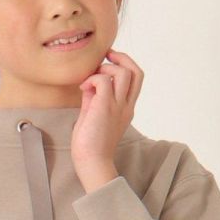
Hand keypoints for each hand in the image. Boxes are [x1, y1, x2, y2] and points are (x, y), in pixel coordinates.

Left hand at [71, 48, 143, 191]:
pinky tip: (83, 88)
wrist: (92, 163)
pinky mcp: (105, 107)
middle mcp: (126, 106)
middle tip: (105, 57)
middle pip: (136, 72)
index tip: (108, 62)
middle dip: (121, 57)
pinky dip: (93, 78)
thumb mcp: (93, 116)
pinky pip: (104, 80)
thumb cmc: (90, 145)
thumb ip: (94, 99)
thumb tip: (89, 84)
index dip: (124, 64)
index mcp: (126, 109)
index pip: (135, 80)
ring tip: (92, 77)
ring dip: (107, 67)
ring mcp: (117, 106)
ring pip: (124, 72)